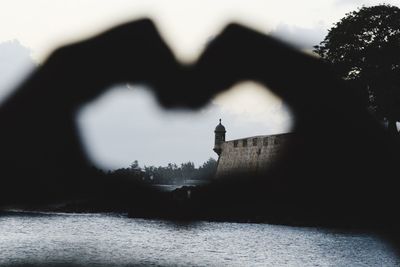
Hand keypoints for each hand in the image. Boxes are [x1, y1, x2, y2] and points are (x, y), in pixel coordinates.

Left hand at [0, 19, 180, 203]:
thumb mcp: (86, 186)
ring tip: (159, 102)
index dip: (172, 73)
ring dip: (157, 63)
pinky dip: (141, 66)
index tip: (170, 110)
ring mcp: (72, 54)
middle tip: (169, 105)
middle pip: (144, 30)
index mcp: (75, 73)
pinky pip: (119, 47)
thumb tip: (187, 219)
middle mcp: (73, 53)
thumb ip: (139, 197)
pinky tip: (142, 96)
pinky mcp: (73, 62)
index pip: (143, 42)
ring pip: (134, 35)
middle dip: (170, 63)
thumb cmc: (25, 176)